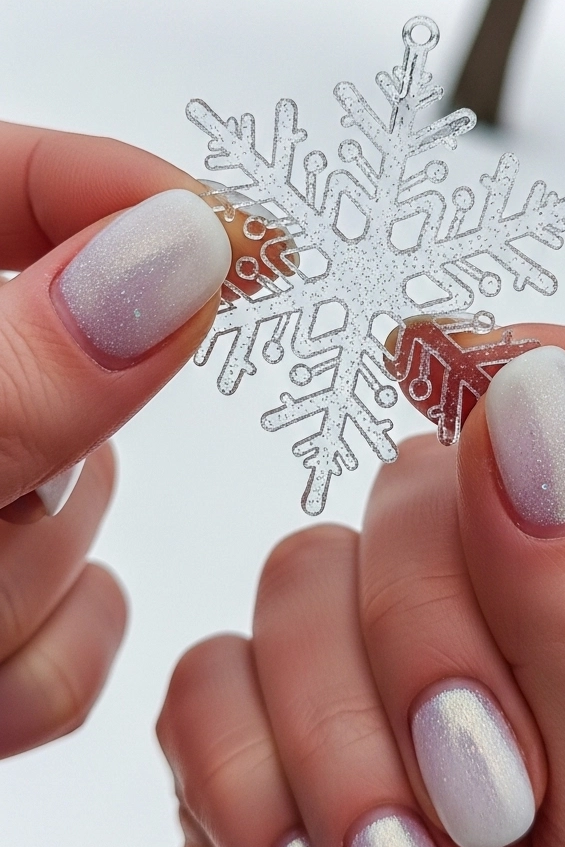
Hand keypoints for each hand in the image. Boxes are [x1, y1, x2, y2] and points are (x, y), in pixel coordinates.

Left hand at [0, 118, 245, 755]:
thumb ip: (20, 371)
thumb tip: (177, 249)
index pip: (8, 176)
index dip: (132, 187)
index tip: (257, 244)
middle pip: (72, 368)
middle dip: (58, 459)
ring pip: (80, 511)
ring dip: (34, 584)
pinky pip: (75, 628)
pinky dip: (43, 669)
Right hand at [158, 326, 564, 846]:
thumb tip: (534, 395)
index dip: (560, 376)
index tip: (468, 369)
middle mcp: (509, 641)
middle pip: (437, 484)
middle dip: (436, 644)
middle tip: (486, 802)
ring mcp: (369, 693)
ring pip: (306, 572)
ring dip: (346, 746)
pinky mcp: (251, 762)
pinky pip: (205, 679)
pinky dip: (252, 790)